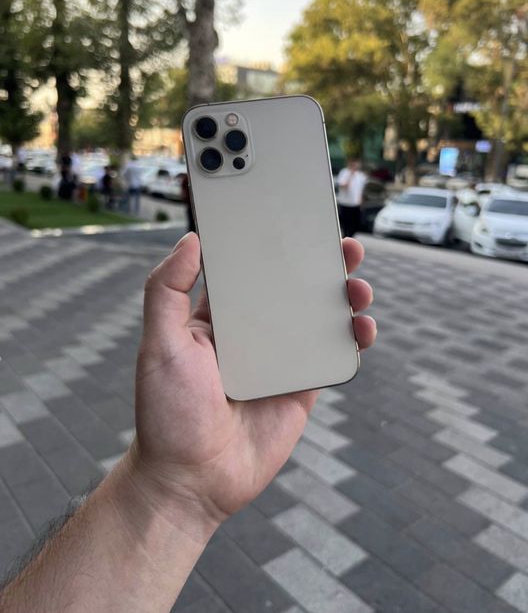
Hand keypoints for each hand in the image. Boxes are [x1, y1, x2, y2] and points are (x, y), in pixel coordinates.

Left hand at [127, 233, 375, 539]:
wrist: (192, 479)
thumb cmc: (167, 412)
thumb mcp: (159, 344)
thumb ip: (166, 291)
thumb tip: (190, 239)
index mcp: (218, 317)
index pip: (250, 270)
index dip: (272, 244)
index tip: (293, 220)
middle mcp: (252, 333)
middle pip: (292, 288)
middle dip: (320, 264)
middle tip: (343, 246)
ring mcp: (279, 359)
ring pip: (319, 317)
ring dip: (344, 297)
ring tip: (357, 285)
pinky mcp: (302, 386)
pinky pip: (331, 355)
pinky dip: (352, 339)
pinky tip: (363, 327)